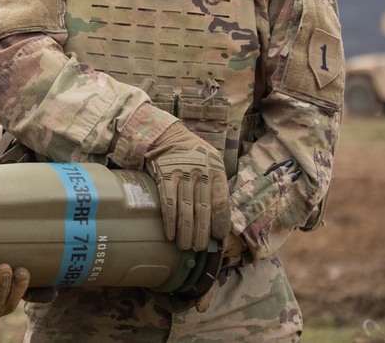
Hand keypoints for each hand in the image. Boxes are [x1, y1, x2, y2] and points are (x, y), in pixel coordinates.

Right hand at [144, 123, 230, 250]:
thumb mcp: (212, 164)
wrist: (168, 136)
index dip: (219, 222)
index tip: (217, 237)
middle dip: (201, 232)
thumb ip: (217, 187)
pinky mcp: (164, 175)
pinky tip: (170, 234)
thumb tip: (220, 220)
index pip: (220, 201)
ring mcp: (181, 173)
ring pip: (185, 209)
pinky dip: (169, 220)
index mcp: (216, 169)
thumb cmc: (193, 155)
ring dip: (185, 231)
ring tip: (185, 246)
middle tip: (198, 248)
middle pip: (203, 209)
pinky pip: (168, 202)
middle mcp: (200, 171)